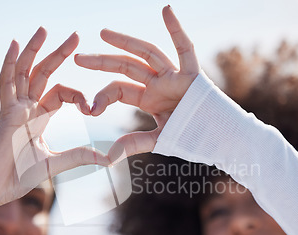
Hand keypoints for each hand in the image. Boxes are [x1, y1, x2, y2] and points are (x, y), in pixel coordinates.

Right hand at [0, 28, 108, 208]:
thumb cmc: (19, 176)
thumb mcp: (56, 163)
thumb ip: (79, 156)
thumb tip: (107, 158)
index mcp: (39, 118)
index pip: (60, 93)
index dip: (77, 95)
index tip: (91, 107)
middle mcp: (27, 108)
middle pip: (44, 74)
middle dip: (59, 54)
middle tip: (75, 36)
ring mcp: (14, 108)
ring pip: (25, 73)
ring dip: (35, 50)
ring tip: (45, 30)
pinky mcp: (4, 113)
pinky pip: (6, 83)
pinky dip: (9, 63)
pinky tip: (14, 43)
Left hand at [74, 6, 199, 162]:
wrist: (219, 140)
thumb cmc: (191, 138)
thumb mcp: (158, 140)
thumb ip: (134, 144)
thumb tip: (108, 157)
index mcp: (148, 98)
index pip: (119, 89)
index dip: (102, 96)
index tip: (88, 108)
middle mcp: (158, 84)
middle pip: (126, 67)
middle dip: (102, 61)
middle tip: (78, 57)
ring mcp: (174, 77)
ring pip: (147, 54)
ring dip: (125, 42)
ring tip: (103, 33)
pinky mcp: (192, 75)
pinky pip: (185, 49)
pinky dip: (177, 29)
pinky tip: (166, 10)